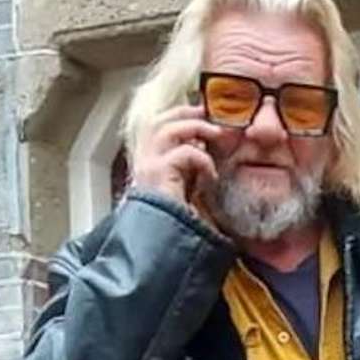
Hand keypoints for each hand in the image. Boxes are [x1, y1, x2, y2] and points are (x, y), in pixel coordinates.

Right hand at [133, 103, 225, 227]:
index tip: (203, 116)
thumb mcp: (186, 190)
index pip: (158, 127)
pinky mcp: (156, 175)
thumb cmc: (177, 224)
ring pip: (166, 129)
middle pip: (157, 121)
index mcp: (150, 164)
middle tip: (208, 114)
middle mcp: (144, 163)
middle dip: (184, 112)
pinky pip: (183, 153)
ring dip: (194, 127)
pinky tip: (211, 176)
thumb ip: (191, 170)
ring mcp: (147, 168)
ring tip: (215, 134)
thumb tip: (207, 152)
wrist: (162, 247)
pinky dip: (202, 159)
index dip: (179, 116)